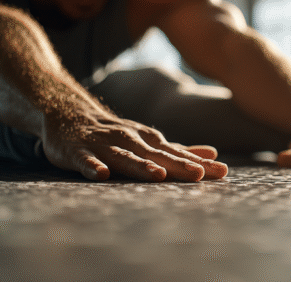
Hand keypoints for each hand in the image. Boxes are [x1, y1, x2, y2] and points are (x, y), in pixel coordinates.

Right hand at [41, 112, 227, 181]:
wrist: (68, 115)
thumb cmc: (114, 134)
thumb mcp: (148, 140)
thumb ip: (178, 150)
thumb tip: (212, 154)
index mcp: (148, 140)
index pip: (177, 153)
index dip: (198, 163)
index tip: (221, 171)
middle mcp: (129, 140)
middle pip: (156, 155)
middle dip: (177, 164)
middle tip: (199, 175)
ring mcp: (103, 145)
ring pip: (124, 157)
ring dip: (140, 166)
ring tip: (158, 175)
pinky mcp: (78, 152)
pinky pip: (85, 160)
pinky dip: (92, 167)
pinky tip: (101, 175)